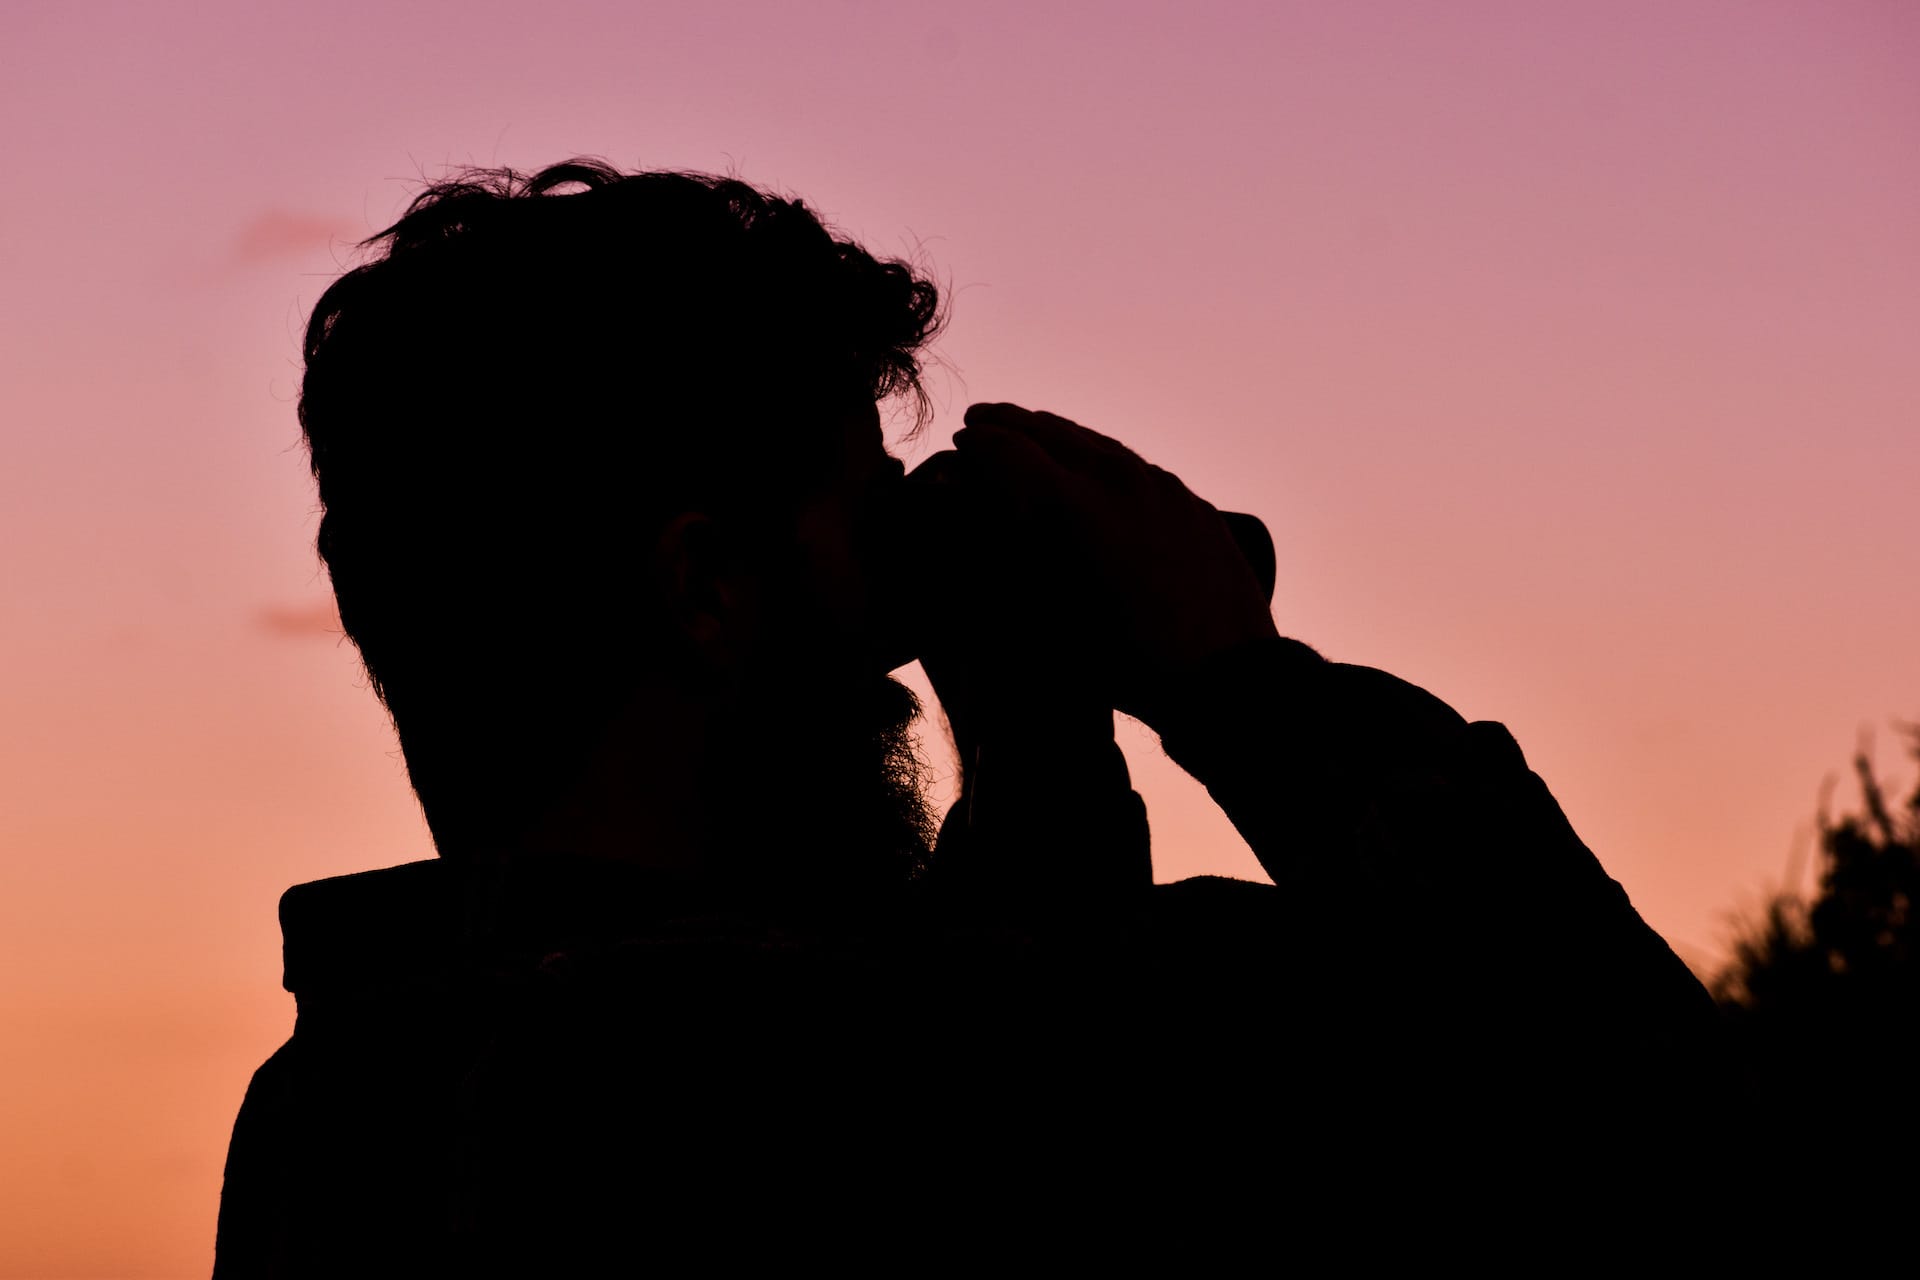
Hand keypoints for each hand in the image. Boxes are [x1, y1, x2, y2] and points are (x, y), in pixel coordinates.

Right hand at [913, 402, 1277, 727]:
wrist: (1226, 677)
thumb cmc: (1127, 664)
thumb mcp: (1045, 619)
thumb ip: (1003, 559)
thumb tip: (966, 514)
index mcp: (1075, 508)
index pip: (1010, 452)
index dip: (979, 443)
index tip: (961, 440)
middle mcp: (1119, 481)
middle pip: (1053, 432)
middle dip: (1011, 423)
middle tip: (982, 419)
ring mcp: (1162, 488)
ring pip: (1097, 443)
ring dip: (1056, 435)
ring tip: (1032, 433)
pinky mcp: (1191, 503)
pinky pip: (1135, 467)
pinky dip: (1099, 459)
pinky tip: (1092, 471)